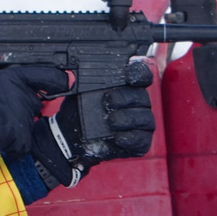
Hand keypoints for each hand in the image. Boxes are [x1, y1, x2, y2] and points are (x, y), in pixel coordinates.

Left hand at [29, 61, 154, 187]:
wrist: (70, 137)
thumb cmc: (78, 112)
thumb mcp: (78, 91)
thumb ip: (84, 79)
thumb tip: (75, 73)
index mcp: (126, 87)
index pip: (142, 76)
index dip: (139, 74)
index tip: (129, 77)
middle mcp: (136, 104)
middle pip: (143, 97)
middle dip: (126, 98)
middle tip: (108, 101)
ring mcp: (140, 124)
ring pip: (145, 118)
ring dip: (128, 119)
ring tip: (111, 121)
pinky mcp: (139, 142)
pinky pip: (143, 139)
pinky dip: (132, 138)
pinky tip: (119, 137)